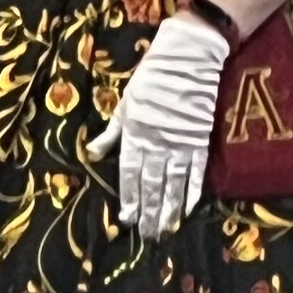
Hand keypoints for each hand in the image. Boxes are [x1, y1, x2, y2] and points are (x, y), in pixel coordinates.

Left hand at [87, 12, 230, 239]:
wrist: (188, 58)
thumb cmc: (152, 78)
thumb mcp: (125, 103)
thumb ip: (111, 132)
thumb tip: (92, 153)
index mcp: (134, 133)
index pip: (128, 172)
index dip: (129, 196)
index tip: (127, 218)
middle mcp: (155, 142)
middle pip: (151, 183)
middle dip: (148, 210)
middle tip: (146, 234)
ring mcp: (179, 143)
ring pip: (172, 183)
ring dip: (168, 208)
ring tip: (164, 229)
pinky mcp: (200, 139)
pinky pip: (196, 171)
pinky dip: (192, 191)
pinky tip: (188, 209)